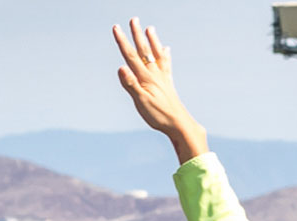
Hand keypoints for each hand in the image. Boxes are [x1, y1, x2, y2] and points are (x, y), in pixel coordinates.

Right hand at [112, 18, 207, 161]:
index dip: (122, 42)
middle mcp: (155, 75)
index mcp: (145, 78)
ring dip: (153, 41)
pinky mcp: (168, 84)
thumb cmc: (159, 115)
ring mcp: (163, 79)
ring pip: (157, 55)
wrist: (180, 125)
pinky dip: (165, 55)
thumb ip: (131, 84)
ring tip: (150, 28)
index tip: (116, 27)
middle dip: (137, 35)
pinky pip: (166, 65)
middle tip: (134, 19)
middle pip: (144, 51)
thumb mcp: (141, 102)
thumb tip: (120, 67)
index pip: (131, 56)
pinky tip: (166, 49)